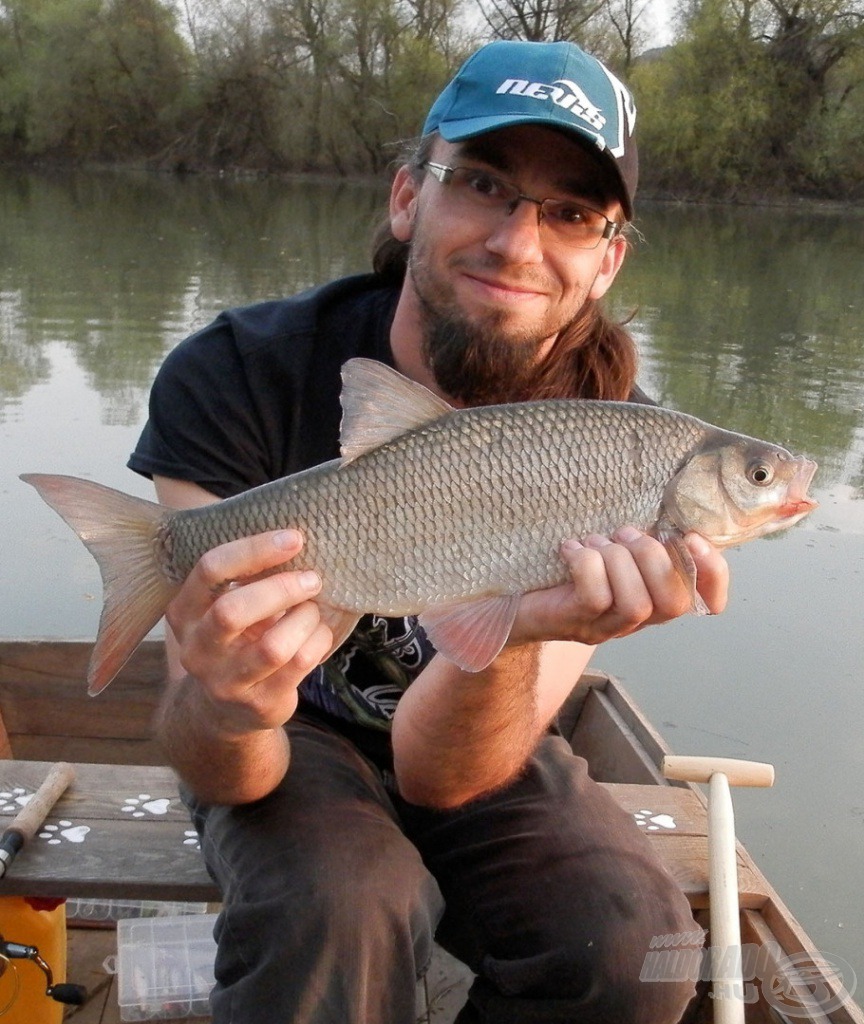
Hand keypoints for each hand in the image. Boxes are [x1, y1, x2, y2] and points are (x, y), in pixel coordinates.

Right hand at [165, 529, 333, 732]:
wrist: (225, 710)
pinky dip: (318, 640)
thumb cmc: (235, 637)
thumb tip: (295, 538)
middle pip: (232, 611)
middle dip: (280, 588)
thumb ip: (245, 576)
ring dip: (304, 619)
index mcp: (185, 611)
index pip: (210, 569)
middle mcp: (197, 648)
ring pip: (272, 646)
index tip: (294, 538)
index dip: (255, 549)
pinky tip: (319, 632)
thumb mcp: (224, 604)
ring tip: (314, 609)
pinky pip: (298, 665)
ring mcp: (225, 681)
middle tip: (312, 579)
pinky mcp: (258, 704)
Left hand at [511, 527, 728, 647]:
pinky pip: (594, 598)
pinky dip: (586, 564)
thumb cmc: (563, 564)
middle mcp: (634, 619)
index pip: (702, 599)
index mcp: (651, 596)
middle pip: (672, 602)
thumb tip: (663, 499)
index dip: (712, 573)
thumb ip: (636, 535)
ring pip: (636, 604)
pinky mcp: (573, 622)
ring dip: (618, 562)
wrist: (510, 595)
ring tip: (596, 542)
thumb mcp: (607, 546)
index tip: (692, 538)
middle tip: (623, 533)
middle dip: (652, 558)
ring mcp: (604, 626)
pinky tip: (570, 549)